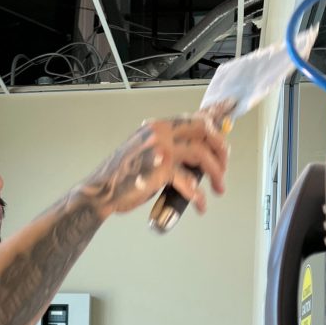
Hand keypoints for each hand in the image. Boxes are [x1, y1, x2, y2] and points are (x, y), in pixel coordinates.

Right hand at [80, 113, 228, 219]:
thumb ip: (168, 150)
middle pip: (204, 131)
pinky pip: (189, 180)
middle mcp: (160, 132)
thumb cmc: (122, 178)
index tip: (222, 144)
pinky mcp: (160, 169)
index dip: (214, 130)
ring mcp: (160, 148)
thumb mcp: (147, 155)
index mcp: (157, 126)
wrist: (101, 191)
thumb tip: (193, 157)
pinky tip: (200, 204)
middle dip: (220, 150)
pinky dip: (198, 195)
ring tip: (218, 188)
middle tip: (224, 168)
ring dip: (215, 173)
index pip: (195, 119)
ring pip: (201, 154)